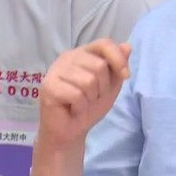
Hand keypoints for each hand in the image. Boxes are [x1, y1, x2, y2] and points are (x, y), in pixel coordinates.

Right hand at [37, 39, 131, 153]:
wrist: (71, 131)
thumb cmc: (89, 106)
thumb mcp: (111, 86)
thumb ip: (118, 66)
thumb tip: (127, 46)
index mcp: (83, 53)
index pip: (104, 44)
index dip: (118, 59)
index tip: (125, 76)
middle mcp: (67, 57)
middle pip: (99, 65)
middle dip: (102, 87)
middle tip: (92, 97)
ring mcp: (55, 70)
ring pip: (88, 81)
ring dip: (90, 99)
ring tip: (82, 103)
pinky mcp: (48, 86)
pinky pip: (76, 95)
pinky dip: (80, 107)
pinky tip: (72, 109)